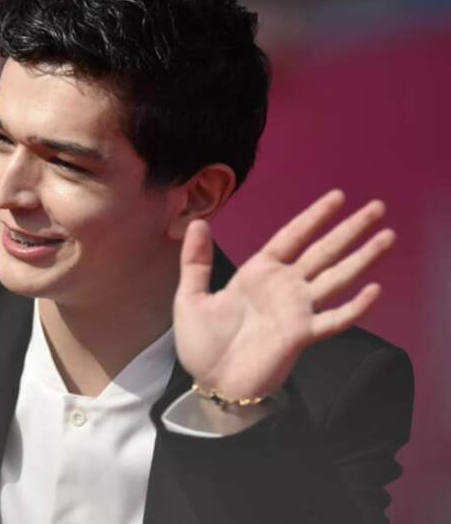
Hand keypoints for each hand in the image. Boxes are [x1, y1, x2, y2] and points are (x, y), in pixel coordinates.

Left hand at [173, 190, 393, 399]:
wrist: (211, 383)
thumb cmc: (201, 344)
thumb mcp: (191, 297)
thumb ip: (195, 261)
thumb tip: (198, 222)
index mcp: (258, 274)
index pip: (292, 237)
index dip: (314, 217)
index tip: (337, 196)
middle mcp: (284, 287)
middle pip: (323, 251)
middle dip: (350, 229)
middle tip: (377, 206)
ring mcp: (297, 311)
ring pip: (337, 277)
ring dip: (362, 258)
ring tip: (388, 236)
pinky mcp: (302, 336)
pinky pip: (334, 319)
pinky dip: (354, 306)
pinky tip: (374, 290)